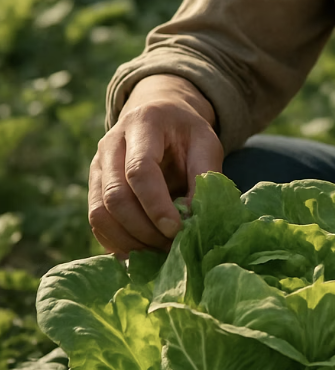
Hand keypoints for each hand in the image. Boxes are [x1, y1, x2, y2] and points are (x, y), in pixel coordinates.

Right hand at [88, 76, 223, 254]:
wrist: (161, 118)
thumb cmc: (186, 133)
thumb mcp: (206, 143)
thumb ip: (204, 176)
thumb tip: (192, 218)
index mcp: (142, 124)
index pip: (139, 169)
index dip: (156, 204)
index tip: (177, 229)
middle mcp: (110, 144)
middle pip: (115, 196)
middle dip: (144, 229)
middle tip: (172, 246)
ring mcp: (96, 166)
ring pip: (100, 213)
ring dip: (130, 240)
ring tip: (160, 252)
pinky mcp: (93, 188)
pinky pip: (97, 223)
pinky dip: (118, 243)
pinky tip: (143, 251)